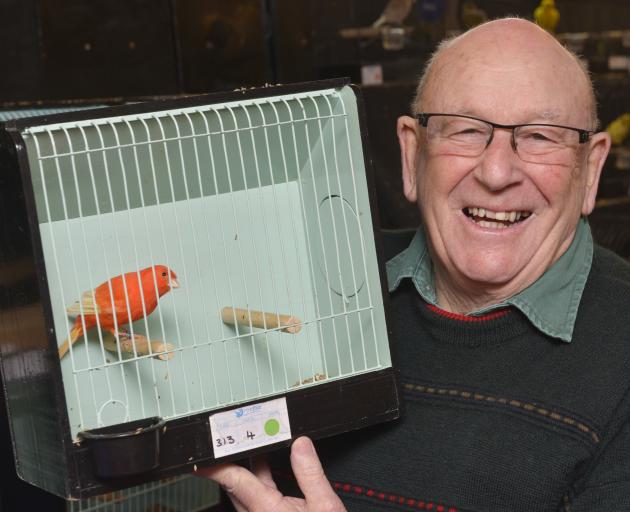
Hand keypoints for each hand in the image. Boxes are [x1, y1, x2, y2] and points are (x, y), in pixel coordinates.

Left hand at [196, 436, 345, 511]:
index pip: (233, 481)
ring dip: (249, 467)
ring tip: (255, 441)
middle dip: (234, 460)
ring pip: (245, 491)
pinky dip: (260, 478)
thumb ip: (310, 473)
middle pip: (235, 484)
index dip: (216, 467)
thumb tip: (300, 445)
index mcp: (267, 510)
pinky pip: (256, 497)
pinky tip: (267, 463)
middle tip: (234, 436)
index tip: (201, 457)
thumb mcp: (325, 505)